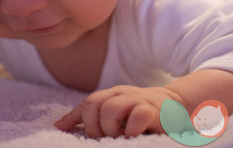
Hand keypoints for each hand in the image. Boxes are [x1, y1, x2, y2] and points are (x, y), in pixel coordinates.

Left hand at [55, 85, 182, 137]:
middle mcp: (122, 94)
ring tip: (119, 137)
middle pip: (96, 104)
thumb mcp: (112, 110)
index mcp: (111, 95)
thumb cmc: (137, 112)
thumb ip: (87, 116)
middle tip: (105, 138)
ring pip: (112, 108)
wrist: (174, 106)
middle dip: (95, 126)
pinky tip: (134, 136)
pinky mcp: (154, 110)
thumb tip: (58, 125)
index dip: (83, 121)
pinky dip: (132, 129)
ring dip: (111, 128)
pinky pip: (138, 116)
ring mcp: (138, 100)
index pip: (89, 103)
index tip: (91, 137)